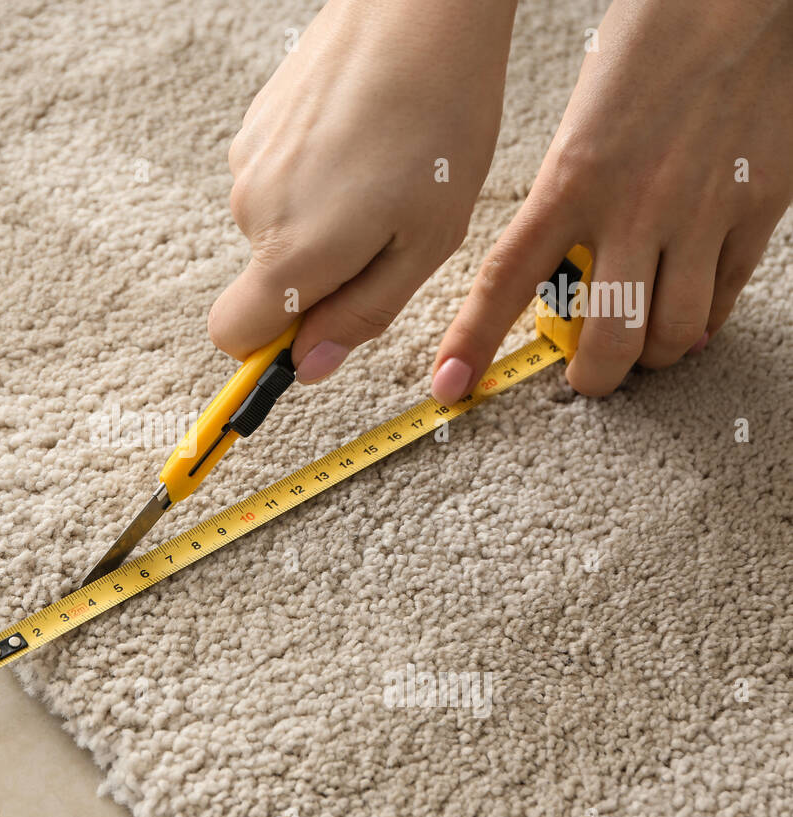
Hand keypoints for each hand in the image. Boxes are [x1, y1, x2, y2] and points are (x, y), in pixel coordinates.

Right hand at [208, 0, 517, 382]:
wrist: (420, 10)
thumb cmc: (439, 123)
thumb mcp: (424, 243)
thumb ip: (360, 314)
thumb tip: (308, 366)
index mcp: (291, 253)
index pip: (233, 335)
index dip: (272, 346)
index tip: (318, 329)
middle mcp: (251, 211)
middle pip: (266, 282)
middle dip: (318, 274)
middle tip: (388, 226)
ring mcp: (246, 163)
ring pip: (275, 228)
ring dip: (319, 221)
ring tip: (381, 171)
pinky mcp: (254, 125)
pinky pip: (277, 181)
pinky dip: (313, 177)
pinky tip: (360, 138)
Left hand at [432, 0, 792, 401]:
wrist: (738, 0)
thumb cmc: (650, 52)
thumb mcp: (581, 130)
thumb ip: (569, 205)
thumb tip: (562, 277)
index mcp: (571, 180)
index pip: (506, 279)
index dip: (472, 342)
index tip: (450, 386)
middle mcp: (635, 206)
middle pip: (607, 338)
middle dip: (591, 378)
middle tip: (584, 377)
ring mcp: (701, 212)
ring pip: (670, 334)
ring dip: (649, 355)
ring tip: (639, 344)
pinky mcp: (758, 208)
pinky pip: (724, 298)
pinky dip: (701, 322)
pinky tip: (688, 313)